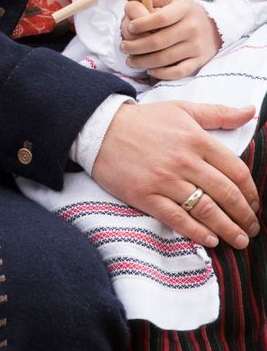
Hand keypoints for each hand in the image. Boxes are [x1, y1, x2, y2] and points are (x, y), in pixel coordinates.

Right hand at [91, 101, 260, 249]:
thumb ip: (217, 113)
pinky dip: (198, 232)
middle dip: (245, 215)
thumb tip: (250, 111)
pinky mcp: (145, 195)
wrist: (99, 127)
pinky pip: (178, 219)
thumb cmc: (143, 120)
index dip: (251, 192)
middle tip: (252, 227)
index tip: (255, 204)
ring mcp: (164, 180)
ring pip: (206, 210)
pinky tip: (211, 239)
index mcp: (195, 139)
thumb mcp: (180, 110)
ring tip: (239, 240)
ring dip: (229, 229)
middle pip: (226, 194)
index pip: (236, 171)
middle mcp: (183, 160)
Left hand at [121, 0, 220, 78]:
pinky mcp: (199, 61)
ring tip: (130, 60)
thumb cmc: (184, 12)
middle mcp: (191, 28)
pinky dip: (162, 74)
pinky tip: (149, 70)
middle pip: (159, 41)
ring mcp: (196, 46)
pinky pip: (178, 71)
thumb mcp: (170, 0)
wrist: (214, 27)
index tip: (129, 27)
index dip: (141, 24)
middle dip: (135, 46)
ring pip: (165, 58)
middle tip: (123, 47)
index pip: (160, 18)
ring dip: (143, 62)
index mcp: (183, 10)